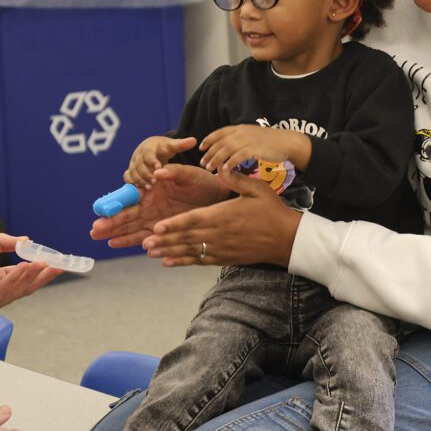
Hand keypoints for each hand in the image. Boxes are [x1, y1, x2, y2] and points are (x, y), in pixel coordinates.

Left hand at [0, 234, 63, 317]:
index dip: (40, 269)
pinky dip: (15, 280)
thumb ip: (2, 243)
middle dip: (43, 276)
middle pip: (26, 286)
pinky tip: (24, 268)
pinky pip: (2, 293)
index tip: (56, 260)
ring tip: (42, 263)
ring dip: (31, 276)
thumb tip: (26, 240)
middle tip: (59, 265)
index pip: (24, 276)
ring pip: (17, 290)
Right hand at [91, 164, 229, 249]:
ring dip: (115, 232)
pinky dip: (130, 240)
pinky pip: (143, 237)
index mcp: (152, 188)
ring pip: (130, 227)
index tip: (102, 209)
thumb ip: (174, 172)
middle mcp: (149, 204)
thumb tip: (157, 171)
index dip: (115, 203)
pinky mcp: (162, 230)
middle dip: (109, 221)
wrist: (217, 198)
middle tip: (94, 229)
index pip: (129, 196)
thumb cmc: (203, 182)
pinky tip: (115, 243)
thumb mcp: (189, 174)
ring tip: (98, 237)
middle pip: (126, 214)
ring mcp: (154, 218)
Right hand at [124, 136, 196, 187]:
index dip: (152, 161)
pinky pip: (128, 177)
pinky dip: (132, 182)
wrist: (154, 150)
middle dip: (145, 173)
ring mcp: (134, 163)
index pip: (149, 153)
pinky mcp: (131, 171)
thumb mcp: (173, 146)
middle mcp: (139, 154)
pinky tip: (141, 189)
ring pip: (132, 172)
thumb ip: (182, 145)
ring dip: (139, 179)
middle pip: (139, 164)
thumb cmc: (165, 148)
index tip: (159, 167)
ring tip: (149, 187)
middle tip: (154, 182)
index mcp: (149, 147)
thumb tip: (193, 140)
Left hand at [142, 168, 301, 267]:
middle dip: (164, 240)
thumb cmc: (272, 211)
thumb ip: (236, 179)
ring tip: (150, 253)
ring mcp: (221, 248)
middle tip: (144, 243)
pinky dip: (182, 261)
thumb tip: (221, 167)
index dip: (174, 224)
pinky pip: (199, 260)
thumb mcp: (257, 189)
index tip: (157, 226)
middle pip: (186, 237)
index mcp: (223, 215)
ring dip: (168, 252)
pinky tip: (168, 262)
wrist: (286, 238)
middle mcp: (219, 234)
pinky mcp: (224, 258)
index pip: (193, 220)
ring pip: (189, 250)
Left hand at [199, 125, 310, 172]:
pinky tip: (225, 170)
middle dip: (210, 153)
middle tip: (203, 163)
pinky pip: (238, 156)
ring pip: (226, 149)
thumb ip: (241, 138)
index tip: (201, 148)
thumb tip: (229, 145)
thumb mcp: (253, 135)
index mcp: (240, 128)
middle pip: (220, 142)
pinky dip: (230, 163)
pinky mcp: (255, 149)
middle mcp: (242, 133)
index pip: (220, 132)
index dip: (209, 140)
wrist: (288, 142)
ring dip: (216, 159)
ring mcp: (248, 140)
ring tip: (210, 168)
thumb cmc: (271, 141)